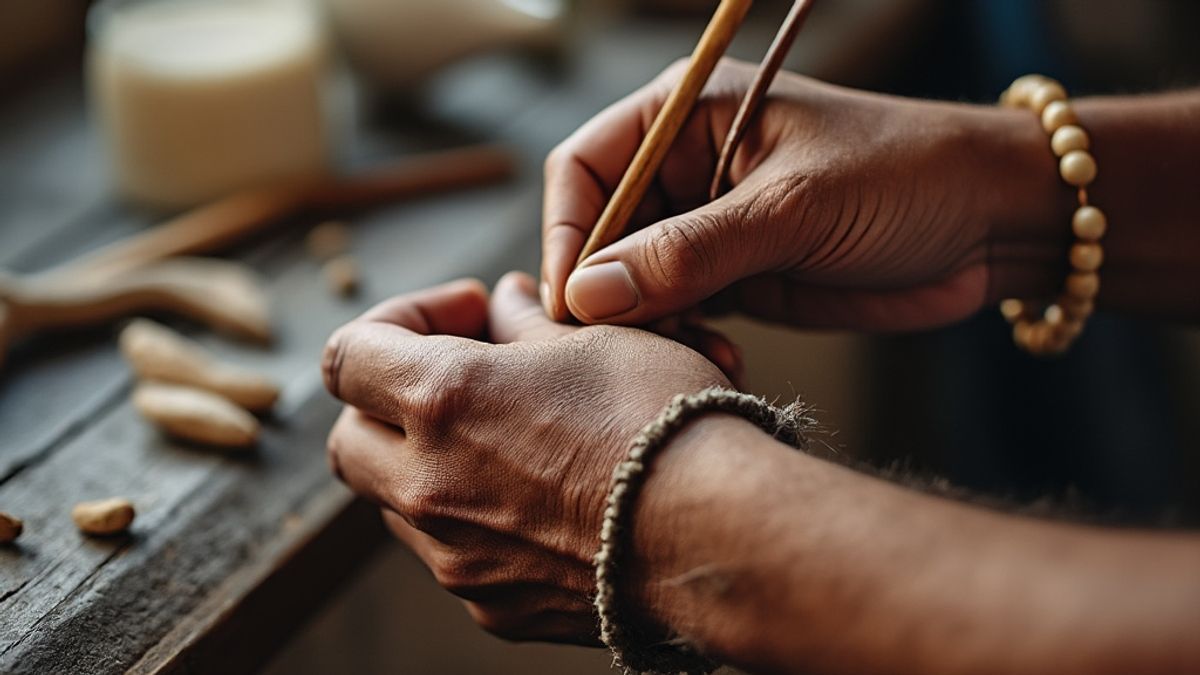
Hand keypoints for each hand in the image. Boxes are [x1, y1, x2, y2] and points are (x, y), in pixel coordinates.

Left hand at [321, 272, 728, 642]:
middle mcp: (428, 486)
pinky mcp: (491, 607)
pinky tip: (540, 499)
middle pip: (349, 437)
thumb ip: (525, 323)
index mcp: (442, 400)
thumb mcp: (596, 340)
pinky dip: (472, 519)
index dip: (394, 320)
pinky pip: (451, 555)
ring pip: (394, 502)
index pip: (346, 354)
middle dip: (387, 401)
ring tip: (507, 438)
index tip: (461, 317)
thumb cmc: (664, 423)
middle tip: (460, 377)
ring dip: (425, 461)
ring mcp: (454, 557)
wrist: (720, 537)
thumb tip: (502, 306)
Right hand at [541, 58, 1062, 330]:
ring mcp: (709, 229)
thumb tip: (586, 293)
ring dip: (648, 329)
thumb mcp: (793, 208)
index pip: (585, 168)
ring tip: (690, 355)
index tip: (573, 301)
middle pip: (599, 235)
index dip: (566, 234)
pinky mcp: (737, 279)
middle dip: (607, 294)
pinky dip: (683, 345)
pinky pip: (679, 317)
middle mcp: (687, 171)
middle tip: (632, 345)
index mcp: (687, 116)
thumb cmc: (904, 178)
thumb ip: (689, 251)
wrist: (993, 222)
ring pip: (634, 286)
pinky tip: (717, 364)